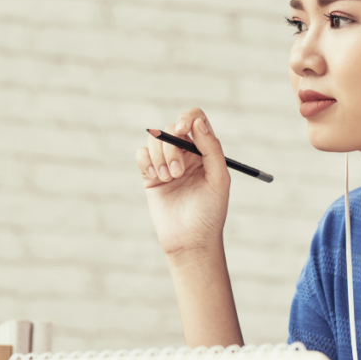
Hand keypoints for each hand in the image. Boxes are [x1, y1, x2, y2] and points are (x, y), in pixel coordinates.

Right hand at [134, 108, 230, 257]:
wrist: (190, 241)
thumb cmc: (210, 212)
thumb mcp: (219, 179)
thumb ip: (212, 149)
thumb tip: (197, 123)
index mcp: (205, 151)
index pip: (195, 120)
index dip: (187, 119)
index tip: (183, 131)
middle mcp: (186, 154)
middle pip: (171, 129)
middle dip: (171, 148)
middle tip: (177, 173)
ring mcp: (166, 163)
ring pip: (154, 141)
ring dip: (159, 158)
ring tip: (169, 180)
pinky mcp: (149, 175)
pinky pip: (141, 155)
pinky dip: (146, 162)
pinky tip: (156, 179)